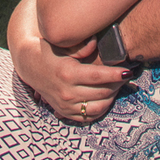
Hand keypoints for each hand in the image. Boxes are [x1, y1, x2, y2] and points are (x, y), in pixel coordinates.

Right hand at [13, 31, 129, 123]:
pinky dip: (101, 108)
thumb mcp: (63, 45)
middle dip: (117, 84)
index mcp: (67, 73)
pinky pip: (89, 116)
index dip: (116, 74)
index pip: (98, 76)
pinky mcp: (65, 113)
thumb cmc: (49, 51)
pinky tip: (106, 98)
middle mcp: (67, 92)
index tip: (128, 71)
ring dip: (112, 97)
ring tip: (117, 86)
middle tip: (125, 75)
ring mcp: (66, 105)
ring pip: (98, 107)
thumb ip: (81, 46)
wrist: (30, 66)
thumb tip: (97, 43)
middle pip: (102, 92)